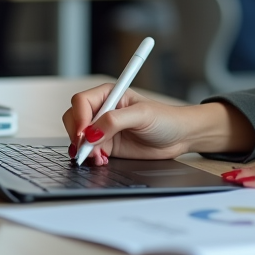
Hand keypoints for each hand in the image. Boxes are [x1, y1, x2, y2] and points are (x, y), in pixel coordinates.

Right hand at [61, 85, 254, 164]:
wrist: (179, 137)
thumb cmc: (166, 119)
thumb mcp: (143, 115)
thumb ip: (115, 121)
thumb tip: (91, 133)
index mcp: (110, 94)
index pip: (81, 101)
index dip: (79, 117)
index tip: (85, 133)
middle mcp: (103, 110)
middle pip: (74, 119)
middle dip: (78, 135)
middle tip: (88, 149)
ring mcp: (103, 129)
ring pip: (78, 137)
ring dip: (84, 149)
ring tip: (100, 157)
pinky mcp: (107, 146)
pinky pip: (88, 152)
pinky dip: (90, 158)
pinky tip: (102, 160)